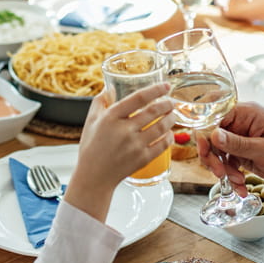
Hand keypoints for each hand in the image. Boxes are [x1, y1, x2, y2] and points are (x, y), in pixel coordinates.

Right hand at [66, 82, 175, 220]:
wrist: (93, 176)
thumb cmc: (91, 147)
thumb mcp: (90, 120)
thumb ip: (100, 101)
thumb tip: (111, 87)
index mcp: (111, 117)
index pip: (138, 98)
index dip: (155, 90)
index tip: (166, 86)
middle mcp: (124, 130)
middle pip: (154, 112)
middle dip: (167, 104)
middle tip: (171, 102)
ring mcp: (135, 146)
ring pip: (162, 127)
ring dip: (171, 118)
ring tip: (173, 115)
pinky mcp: (143, 159)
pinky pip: (163, 145)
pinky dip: (169, 137)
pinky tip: (169, 133)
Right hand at [198, 102, 263, 185]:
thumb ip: (239, 144)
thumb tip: (214, 135)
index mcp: (247, 113)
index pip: (215, 116)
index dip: (206, 133)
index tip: (205, 150)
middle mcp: (240, 123)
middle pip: (211, 135)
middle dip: (212, 156)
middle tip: (219, 172)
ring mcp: (239, 138)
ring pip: (216, 151)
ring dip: (222, 169)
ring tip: (236, 182)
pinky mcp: (240, 151)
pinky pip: (226, 162)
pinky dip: (230, 176)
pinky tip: (239, 186)